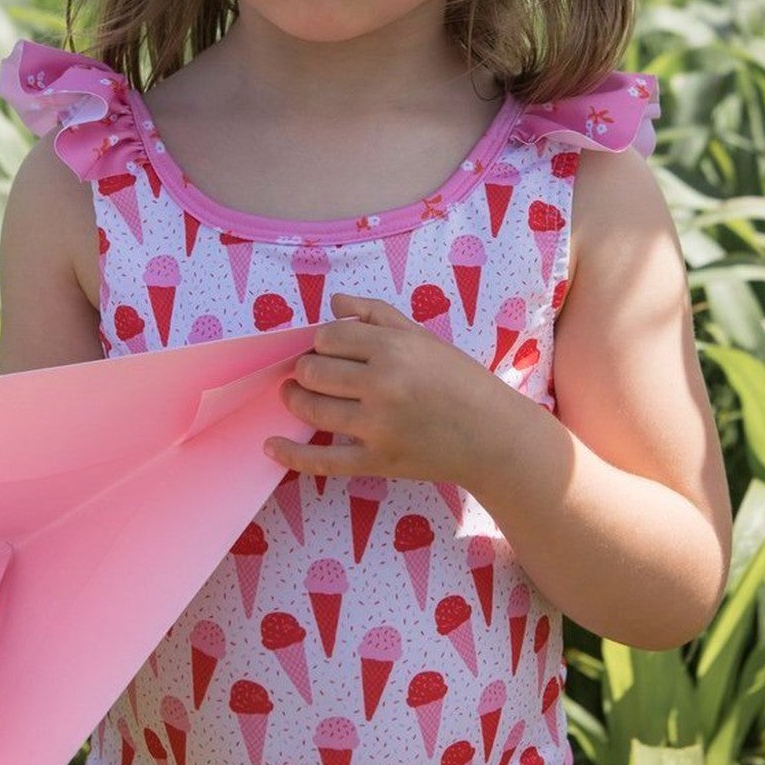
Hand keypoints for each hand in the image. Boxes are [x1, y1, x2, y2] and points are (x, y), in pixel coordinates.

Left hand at [263, 295, 517, 488]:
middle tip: (310, 371)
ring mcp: (377, 426)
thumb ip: (377, 315)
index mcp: (394, 348)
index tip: (326, 348)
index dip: (321, 341)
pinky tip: (271, 445)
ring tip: (295, 394)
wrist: (493, 437)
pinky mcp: (377, 461)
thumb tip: (335, 303)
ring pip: (313, 410)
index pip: (329, 337)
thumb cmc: (460, 381)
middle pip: (314, 371)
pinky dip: (291, 455)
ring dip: (295, 399)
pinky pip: (324, 461)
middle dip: (305, 369)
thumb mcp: (424, 337)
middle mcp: (382, 384)